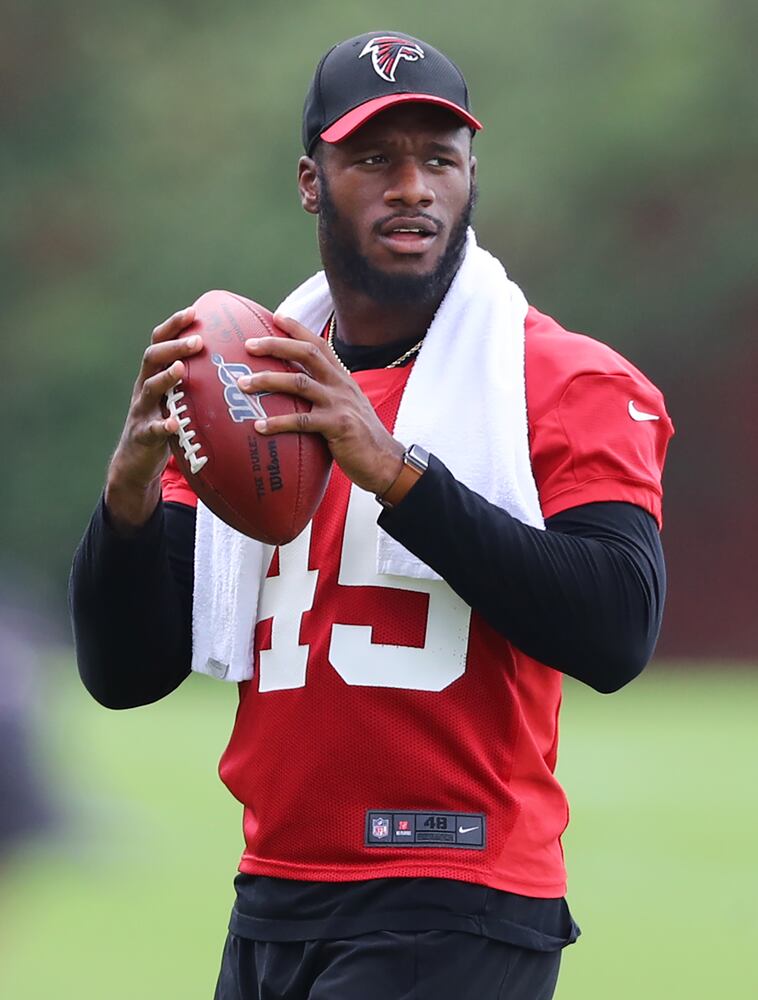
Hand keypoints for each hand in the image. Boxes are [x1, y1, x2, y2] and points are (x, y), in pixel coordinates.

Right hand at [105, 307, 203, 529]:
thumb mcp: (178, 398)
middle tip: (198, 341)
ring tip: (181, 370)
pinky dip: (162, 425)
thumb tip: (234, 362)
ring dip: (165, 377)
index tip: (194, 311)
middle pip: (152, 358)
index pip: (160, 342)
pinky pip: (151, 429)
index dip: (173, 325)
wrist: (135, 461)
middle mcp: (144, 387)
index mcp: (154, 374)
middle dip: (174, 346)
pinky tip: (174, 423)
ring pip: (149, 388)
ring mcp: (141, 411)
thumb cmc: (166, 423)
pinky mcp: (142, 436)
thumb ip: (196, 380)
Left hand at [239, 314, 404, 495]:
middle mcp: (341, 385)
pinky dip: (278, 423)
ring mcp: (339, 404)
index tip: (276, 316)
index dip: (298, 329)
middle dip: (276, 345)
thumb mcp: (346, 406)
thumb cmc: (360, 437)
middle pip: (306, 354)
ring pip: (299, 383)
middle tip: (248, 345)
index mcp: (342, 378)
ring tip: (243, 385)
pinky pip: (302, 421)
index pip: (319, 344)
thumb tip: (297, 390)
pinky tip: (259, 426)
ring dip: (268, 381)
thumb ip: (326, 394)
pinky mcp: (338, 426)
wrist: (385, 461)